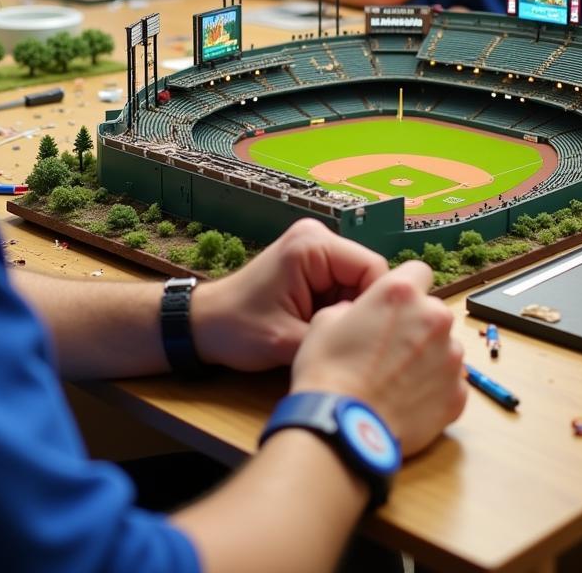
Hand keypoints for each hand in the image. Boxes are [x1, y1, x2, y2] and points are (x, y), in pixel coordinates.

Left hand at [191, 219, 388, 372]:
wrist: (204, 325)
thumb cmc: (238, 329)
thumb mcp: (289, 341)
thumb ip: (336, 336)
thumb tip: (377, 344)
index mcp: (313, 244)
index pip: (374, 268)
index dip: (376, 306)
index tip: (365, 339)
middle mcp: (317, 237)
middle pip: (368, 275)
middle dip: (360, 309)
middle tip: (342, 341)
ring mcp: (315, 250)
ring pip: (358, 285)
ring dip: (348, 313)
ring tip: (326, 336)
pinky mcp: (312, 266)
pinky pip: (343, 288)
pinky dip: (337, 312)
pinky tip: (320, 330)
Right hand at [290, 261, 466, 456]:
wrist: (342, 427)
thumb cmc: (328, 370)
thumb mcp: (326, 320)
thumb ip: (355, 308)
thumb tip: (363, 315)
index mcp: (401, 293)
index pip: (419, 271)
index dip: (405, 287)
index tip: (394, 305)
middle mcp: (434, 318)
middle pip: (433, 311)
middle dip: (416, 324)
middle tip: (389, 348)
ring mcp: (451, 358)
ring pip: (444, 347)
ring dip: (427, 356)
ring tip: (397, 379)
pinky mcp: (458, 394)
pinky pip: (449, 382)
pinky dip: (433, 388)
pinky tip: (407, 400)